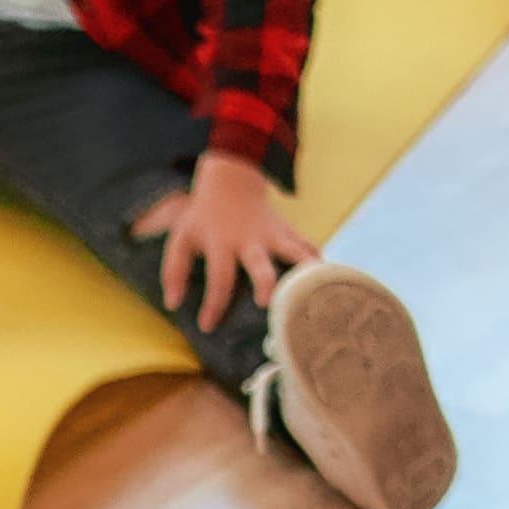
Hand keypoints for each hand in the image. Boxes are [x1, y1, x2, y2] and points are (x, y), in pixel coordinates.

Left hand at [136, 156, 308, 319]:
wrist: (231, 182)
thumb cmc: (203, 218)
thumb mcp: (181, 239)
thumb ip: (174, 271)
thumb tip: (173, 304)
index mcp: (221, 244)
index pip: (218, 278)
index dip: (213, 304)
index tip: (207, 326)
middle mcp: (250, 241)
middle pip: (260, 265)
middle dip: (265, 285)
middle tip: (267, 305)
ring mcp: (273, 236)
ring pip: (294, 253)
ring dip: (305, 272)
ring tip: (318, 293)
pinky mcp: (289, 232)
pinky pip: (308, 247)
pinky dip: (320, 263)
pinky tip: (335, 281)